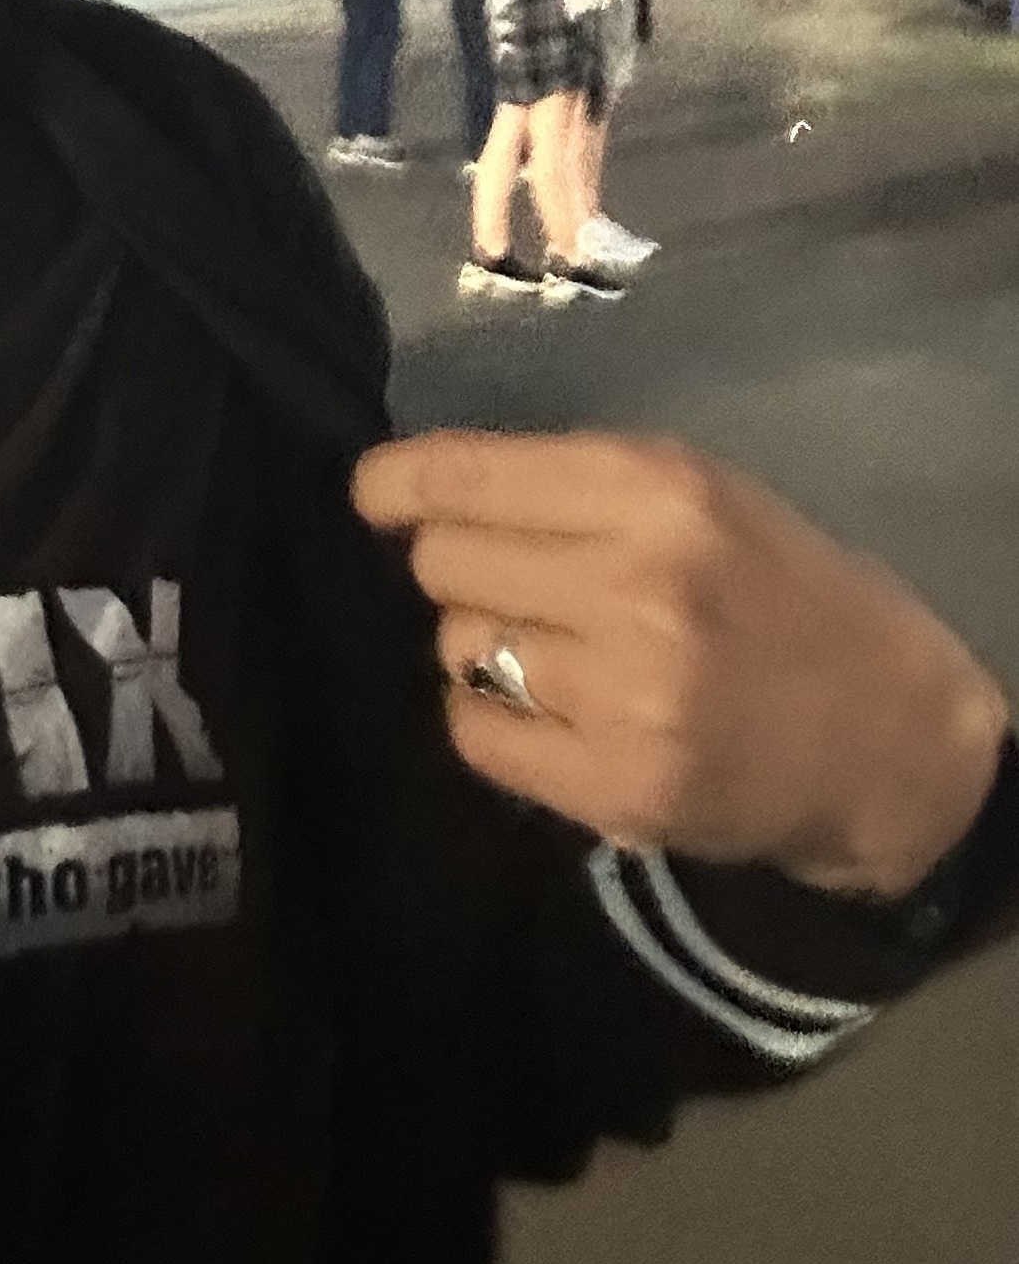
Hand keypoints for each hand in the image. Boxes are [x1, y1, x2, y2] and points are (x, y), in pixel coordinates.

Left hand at [353, 430, 1009, 897]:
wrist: (888, 735)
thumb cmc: (778, 593)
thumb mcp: (700, 496)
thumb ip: (570, 488)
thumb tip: (417, 493)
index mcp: (656, 491)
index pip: (465, 477)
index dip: (396, 485)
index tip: (374, 496)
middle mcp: (635, 585)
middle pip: (444, 562)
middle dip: (462, 568)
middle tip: (520, 587)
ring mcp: (625, 694)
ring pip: (456, 647)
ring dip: (485, 647)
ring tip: (562, 654)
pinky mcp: (617, 787)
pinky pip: (473, 734)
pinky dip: (493, 721)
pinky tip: (554, 714)